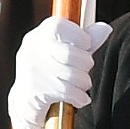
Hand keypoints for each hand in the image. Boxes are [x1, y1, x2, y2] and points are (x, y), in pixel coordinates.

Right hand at [9, 14, 111, 128]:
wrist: (24, 101)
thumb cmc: (51, 72)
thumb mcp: (67, 52)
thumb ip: (86, 41)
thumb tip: (105, 29)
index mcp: (39, 35)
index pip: (60, 27)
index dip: (80, 37)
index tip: (86, 47)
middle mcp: (31, 50)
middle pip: (70, 54)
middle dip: (85, 65)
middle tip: (83, 71)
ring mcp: (31, 71)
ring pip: (71, 75)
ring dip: (83, 83)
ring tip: (81, 85)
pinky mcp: (34, 92)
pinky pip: (67, 92)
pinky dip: (79, 98)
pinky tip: (79, 98)